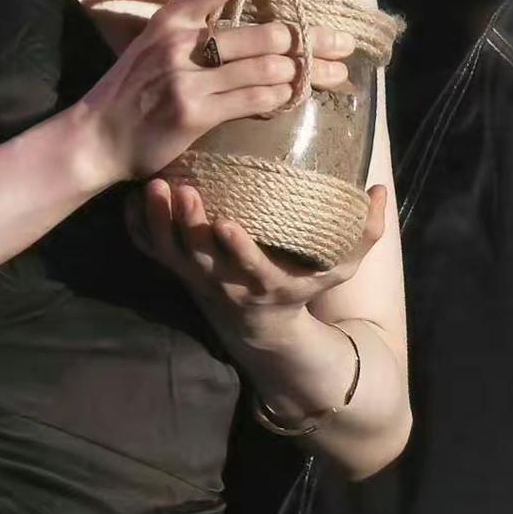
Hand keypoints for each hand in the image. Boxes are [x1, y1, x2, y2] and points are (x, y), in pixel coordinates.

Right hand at [74, 0, 356, 187]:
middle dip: (311, 39)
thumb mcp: (154, 43)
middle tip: (341, 43)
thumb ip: (194, 25)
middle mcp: (181, 42)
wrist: (96, 137)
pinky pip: (254, 99)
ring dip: (307, 72)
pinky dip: (280, 97)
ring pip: (268, 67)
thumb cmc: (130, 89)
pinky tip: (293, 96)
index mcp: (172, 17)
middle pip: (267, 32)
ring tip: (333, 74)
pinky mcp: (195, 114)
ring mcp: (188, 79)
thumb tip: (247, 15)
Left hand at [125, 178, 388, 344]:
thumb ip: (364, 233)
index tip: (228, 224)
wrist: (261, 328)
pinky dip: (138, 228)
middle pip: (199, 258)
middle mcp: (225, 283)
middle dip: (187, 226)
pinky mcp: (177, 271)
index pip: (249, 267)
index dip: (237, 248)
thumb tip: (380, 190)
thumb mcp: (339, 269)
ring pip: (168, 253)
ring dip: (158, 222)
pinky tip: (133, 197)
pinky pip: (150, 251)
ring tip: (154, 185)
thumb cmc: (302, 287)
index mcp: (265, 283)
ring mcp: (196, 278)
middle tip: (181, 189)